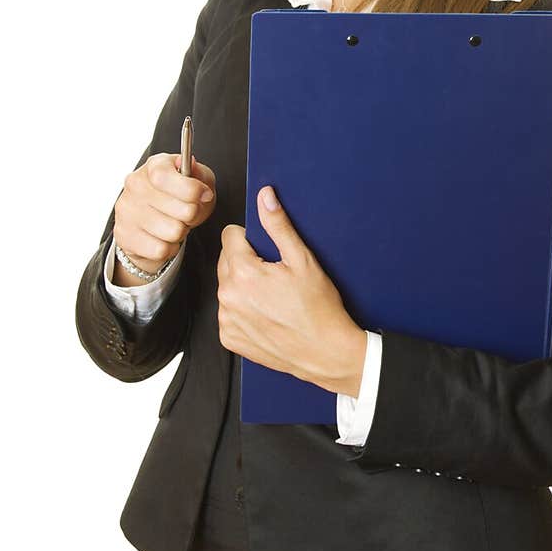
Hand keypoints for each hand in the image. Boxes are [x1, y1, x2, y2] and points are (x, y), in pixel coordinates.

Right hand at [113, 151, 216, 275]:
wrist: (151, 221)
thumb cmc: (178, 197)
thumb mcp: (197, 180)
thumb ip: (201, 177)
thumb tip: (199, 184)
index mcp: (154, 166)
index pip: (165, 177)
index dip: (191, 189)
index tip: (204, 195)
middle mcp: (135, 185)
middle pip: (182, 209)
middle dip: (192, 215)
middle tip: (187, 213)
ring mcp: (126, 211)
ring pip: (174, 231)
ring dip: (181, 232)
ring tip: (175, 224)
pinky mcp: (124, 236)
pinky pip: (161, 250)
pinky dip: (169, 248)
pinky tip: (163, 237)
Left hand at [217, 185, 367, 395]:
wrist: (325, 353)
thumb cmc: (318, 309)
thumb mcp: (302, 260)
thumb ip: (278, 225)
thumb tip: (265, 198)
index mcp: (242, 272)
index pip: (230, 236)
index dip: (250, 238)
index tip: (267, 251)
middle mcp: (228, 297)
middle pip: (226, 260)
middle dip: (246, 261)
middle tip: (274, 275)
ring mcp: (226, 320)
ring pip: (226, 287)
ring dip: (243, 286)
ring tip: (272, 297)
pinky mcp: (230, 338)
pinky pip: (228, 313)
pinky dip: (243, 311)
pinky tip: (266, 314)